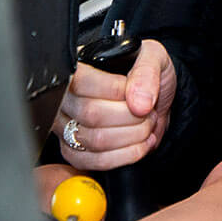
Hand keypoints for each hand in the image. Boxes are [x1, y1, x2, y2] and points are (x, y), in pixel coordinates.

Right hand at [54, 39, 175, 169]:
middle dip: (131, 117)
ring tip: (147, 126)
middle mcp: (67, 98)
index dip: (115, 90)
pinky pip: (94, 161)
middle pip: (91, 115)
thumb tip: (139, 103)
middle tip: (148, 112)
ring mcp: (67, 126)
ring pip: (94, 141)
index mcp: (81, 68)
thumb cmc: (146, 74)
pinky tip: (141, 144)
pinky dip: (126, 156)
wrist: (152, 97)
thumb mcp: (154, 58)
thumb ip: (147, 73)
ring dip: (132, 137)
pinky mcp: (75, 151)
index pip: (81, 82)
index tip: (137, 94)